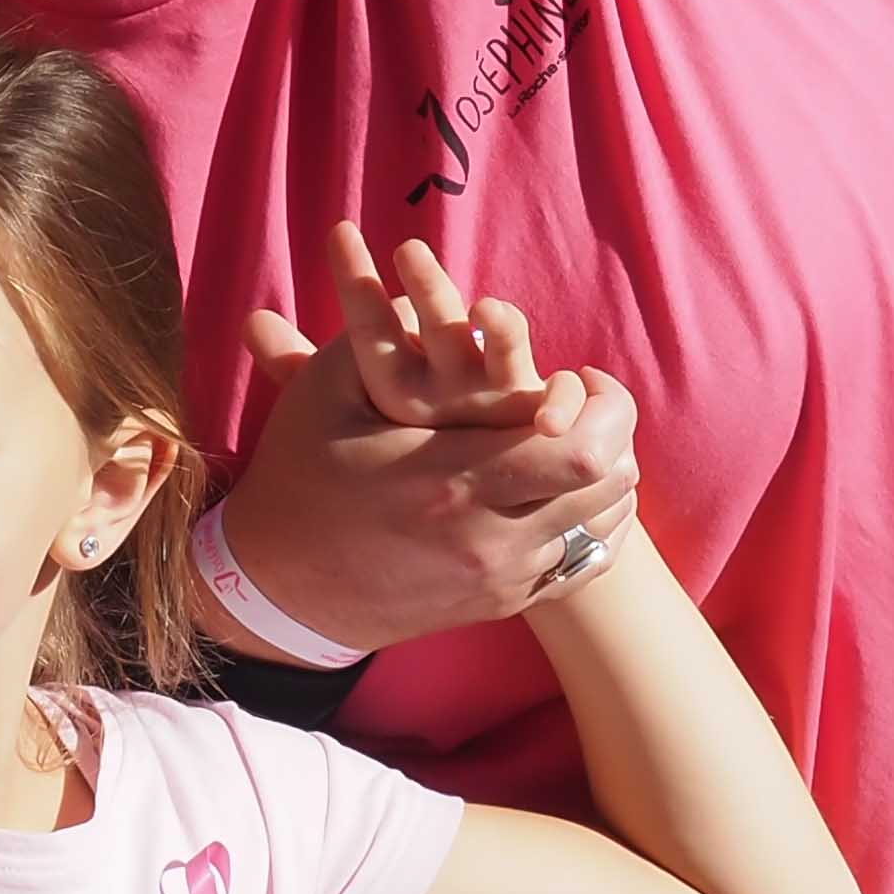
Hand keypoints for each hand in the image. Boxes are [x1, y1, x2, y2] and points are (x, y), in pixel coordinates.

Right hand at [216, 222, 642, 655]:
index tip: (582, 374)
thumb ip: (378, 332)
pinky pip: (580, 566)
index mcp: (454, 480)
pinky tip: (562, 491)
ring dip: (604, 479)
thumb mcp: (326, 393)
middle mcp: (490, 539)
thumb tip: (421, 289)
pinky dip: (587, 524)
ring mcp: (499, 580)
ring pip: (603, 528)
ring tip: (573, 440)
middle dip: (615, 436)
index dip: (607, 408)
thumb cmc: (300, 478)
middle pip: (610, 489)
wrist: (278, 589)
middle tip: (587, 403)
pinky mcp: (500, 604)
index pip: (585, 453)